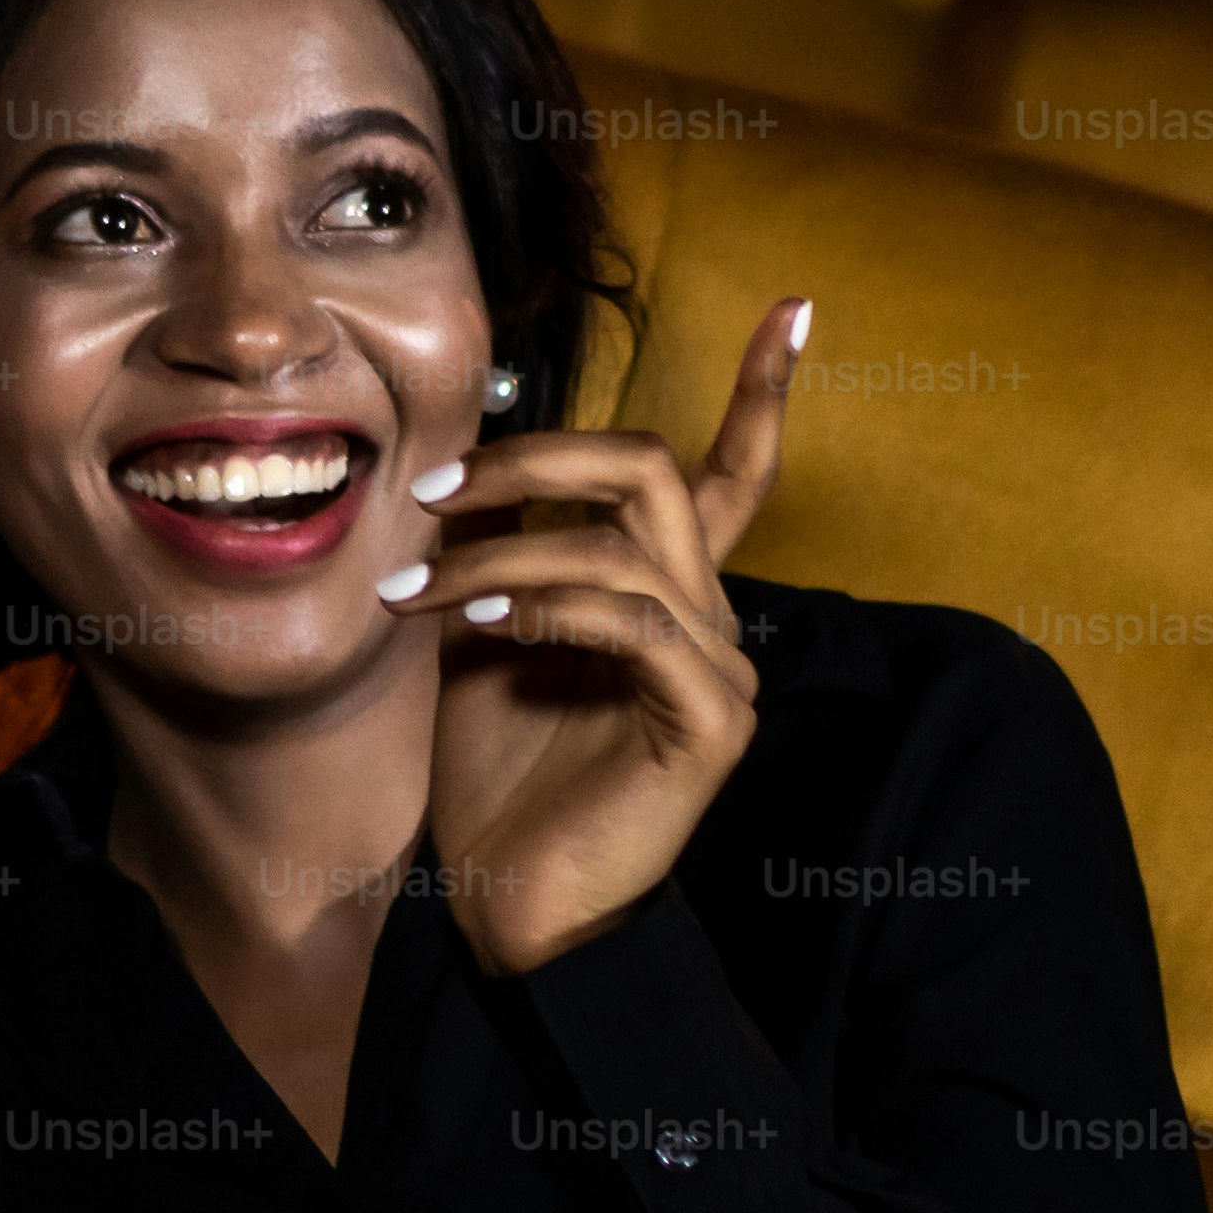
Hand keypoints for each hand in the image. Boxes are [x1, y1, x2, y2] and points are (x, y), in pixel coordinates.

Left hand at [380, 296, 798, 973]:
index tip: (795, 306)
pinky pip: (637, 624)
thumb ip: (501, 554)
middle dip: (536, 460)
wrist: (505, 906)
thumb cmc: (493, 777)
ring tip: (417, 590)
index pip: (732, 472)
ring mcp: (718, 674)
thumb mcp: (483, 635)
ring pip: (625, 546)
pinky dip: (551, 605)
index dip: (765, 389)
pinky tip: (486, 621)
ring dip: (502, 549)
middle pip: (653, 471)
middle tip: (438, 487)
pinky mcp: (706, 728)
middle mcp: (711, 621)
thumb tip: (469, 477)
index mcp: (671, 594)